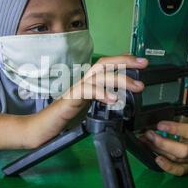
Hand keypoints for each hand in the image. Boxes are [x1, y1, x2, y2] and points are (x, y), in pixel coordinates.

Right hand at [24, 55, 147, 147]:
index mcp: (89, 82)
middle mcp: (84, 81)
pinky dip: (102, 93)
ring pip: (99, 75)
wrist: (43, 126)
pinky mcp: (71, 99)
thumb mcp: (89, 106)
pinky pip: (87, 91)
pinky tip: (113, 99)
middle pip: (105, 63)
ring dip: (120, 78)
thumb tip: (120, 98)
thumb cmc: (65, 117)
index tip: (140, 61)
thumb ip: (102, 99)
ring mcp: (77, 89)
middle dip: (125, 61)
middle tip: (144, 63)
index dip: (123, 60)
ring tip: (136, 86)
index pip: (107, 65)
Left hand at [140, 72, 187, 175]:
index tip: (160, 123)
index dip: (176, 128)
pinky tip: (155, 158)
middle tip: (148, 134)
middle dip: (164, 143)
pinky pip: (180, 171)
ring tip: (146, 140)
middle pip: (184, 150)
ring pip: (178, 160)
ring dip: (160, 151)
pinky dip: (167, 167)